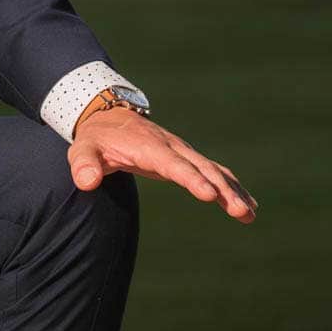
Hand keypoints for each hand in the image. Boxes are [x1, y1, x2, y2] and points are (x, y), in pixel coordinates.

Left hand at [68, 110, 256, 222]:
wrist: (108, 116)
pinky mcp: (186, 158)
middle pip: (202, 168)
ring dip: (233, 191)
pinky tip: (247, 206)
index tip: (209, 195)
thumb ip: (83, 164)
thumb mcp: (82, 149)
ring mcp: (182, 151)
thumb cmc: (95, 138)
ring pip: (213, 170)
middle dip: (223, 190)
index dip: (192, 179)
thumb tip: (86, 181)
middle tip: (239, 212)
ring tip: (249, 214)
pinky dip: (231, 187)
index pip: (173, 165)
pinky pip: (214, 171)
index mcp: (149, 147)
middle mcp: (172, 147)